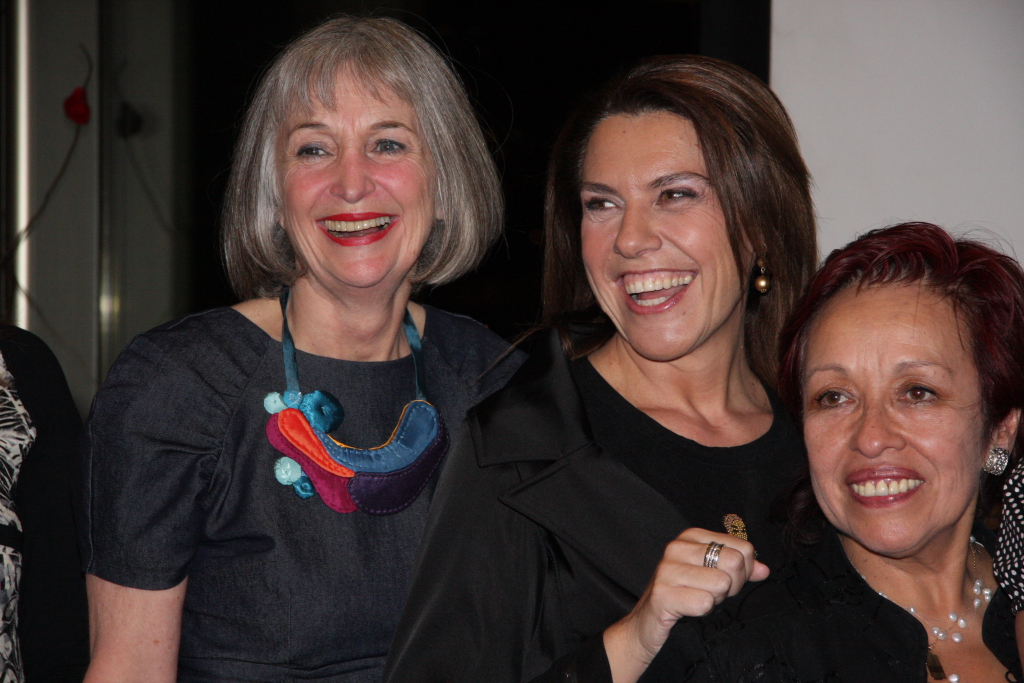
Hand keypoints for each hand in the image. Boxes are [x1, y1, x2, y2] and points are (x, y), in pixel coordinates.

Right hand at [603, 528, 768, 682]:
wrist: (647, 624)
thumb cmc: (683, 596)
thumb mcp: (712, 576)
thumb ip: (740, 569)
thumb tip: (764, 569)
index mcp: (691, 537)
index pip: (743, 548)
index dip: (743, 571)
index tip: (724, 581)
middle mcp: (676, 547)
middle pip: (734, 563)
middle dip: (730, 586)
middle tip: (711, 593)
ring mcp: (667, 570)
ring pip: (721, 583)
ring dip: (714, 600)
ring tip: (696, 600)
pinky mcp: (662, 594)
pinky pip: (704, 603)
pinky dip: (701, 611)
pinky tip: (687, 609)